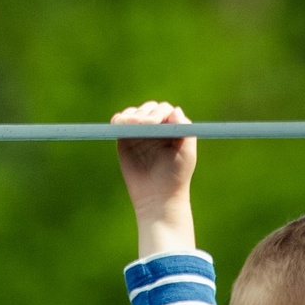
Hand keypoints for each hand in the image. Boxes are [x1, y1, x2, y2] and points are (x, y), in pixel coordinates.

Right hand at [114, 102, 197, 258]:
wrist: (156, 196)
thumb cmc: (175, 176)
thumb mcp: (186, 154)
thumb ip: (184, 131)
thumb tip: (176, 110)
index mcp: (173, 127)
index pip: (165, 110)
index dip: (159, 112)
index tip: (154, 122)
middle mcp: (157, 126)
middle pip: (148, 108)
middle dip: (144, 113)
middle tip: (142, 124)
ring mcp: (140, 131)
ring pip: (133, 113)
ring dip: (131, 115)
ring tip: (130, 124)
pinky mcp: (125, 138)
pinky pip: (120, 123)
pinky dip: (118, 120)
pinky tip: (118, 123)